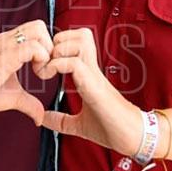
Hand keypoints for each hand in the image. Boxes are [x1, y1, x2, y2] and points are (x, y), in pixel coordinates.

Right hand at [0, 20, 53, 125]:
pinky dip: (42, 60)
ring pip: (39, 31)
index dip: (46, 47)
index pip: (36, 30)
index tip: (43, 68)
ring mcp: (6, 44)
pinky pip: (34, 47)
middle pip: (40, 25)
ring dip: (47, 52)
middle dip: (49, 46)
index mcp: (9, 44)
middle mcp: (7, 39)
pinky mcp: (6, 55)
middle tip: (44, 67)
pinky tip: (37, 75)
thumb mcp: (14, 96)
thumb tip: (40, 117)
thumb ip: (29, 103)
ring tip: (40, 72)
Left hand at [38, 28, 142, 155]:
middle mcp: (92, 69)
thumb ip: (60, 120)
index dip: (58, 44)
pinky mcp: (94, 84)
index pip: (77, 40)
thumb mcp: (78, 123)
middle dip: (57, 41)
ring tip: (49, 69)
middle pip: (80, 33)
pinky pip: (74, 62)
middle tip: (46, 62)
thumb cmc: (108, 128)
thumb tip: (43, 118)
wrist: (128, 137)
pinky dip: (58, 65)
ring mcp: (94, 74)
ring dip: (59, 50)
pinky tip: (52, 77)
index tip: (45, 62)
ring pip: (80, 40)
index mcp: (88, 74)